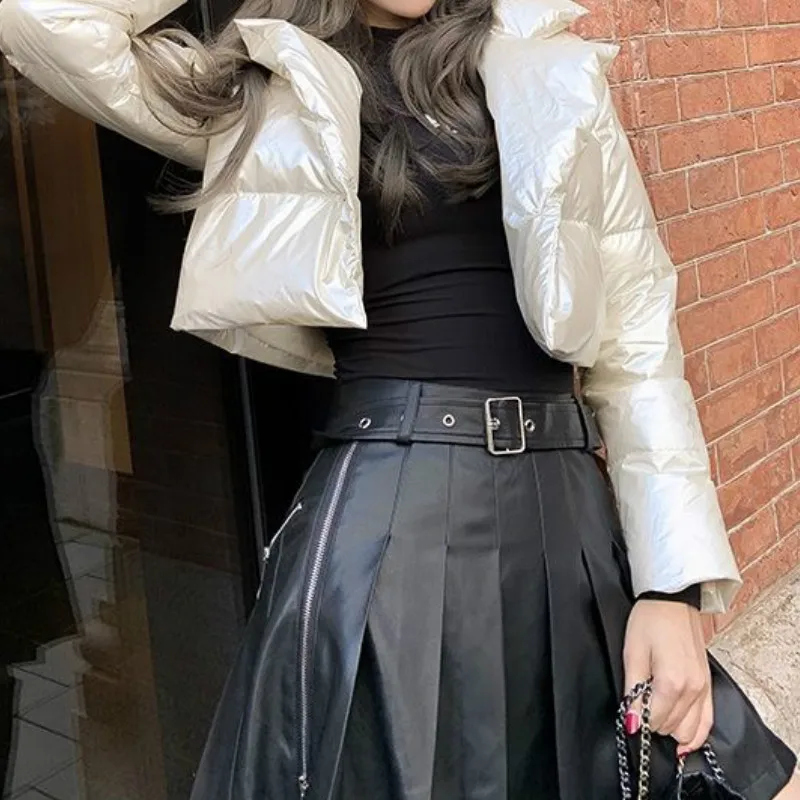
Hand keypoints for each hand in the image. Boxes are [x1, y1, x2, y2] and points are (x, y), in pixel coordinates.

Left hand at [623, 599, 712, 754]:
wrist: (673, 600)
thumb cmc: (650, 621)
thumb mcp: (632, 653)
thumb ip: (633, 690)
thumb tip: (632, 722)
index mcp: (672, 682)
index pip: (654, 720)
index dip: (637, 718)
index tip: (629, 710)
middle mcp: (693, 689)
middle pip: (671, 728)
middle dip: (653, 722)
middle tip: (641, 703)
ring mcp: (705, 688)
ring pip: (690, 731)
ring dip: (671, 727)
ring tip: (657, 710)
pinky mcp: (709, 685)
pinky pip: (707, 722)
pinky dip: (694, 733)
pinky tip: (682, 738)